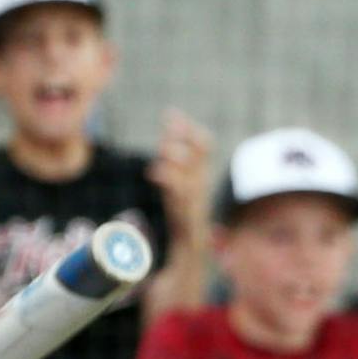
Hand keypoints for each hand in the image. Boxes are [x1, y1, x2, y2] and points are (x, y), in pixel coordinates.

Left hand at [147, 107, 214, 241]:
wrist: (192, 244)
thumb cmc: (183, 211)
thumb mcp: (179, 182)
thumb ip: (172, 160)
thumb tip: (164, 140)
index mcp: (202, 172)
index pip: (204, 143)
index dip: (189, 127)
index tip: (171, 114)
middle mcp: (202, 180)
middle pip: (202, 149)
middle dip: (185, 134)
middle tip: (167, 123)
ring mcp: (196, 195)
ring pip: (191, 166)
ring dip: (176, 154)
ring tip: (161, 149)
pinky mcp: (187, 210)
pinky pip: (180, 190)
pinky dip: (168, 178)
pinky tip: (153, 172)